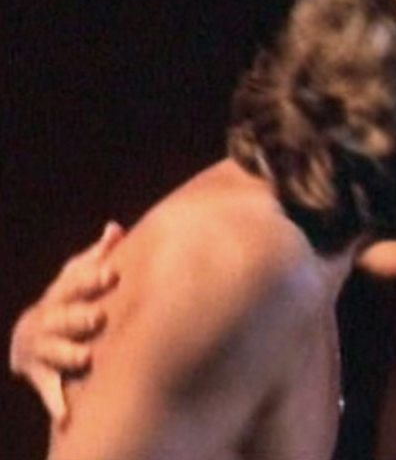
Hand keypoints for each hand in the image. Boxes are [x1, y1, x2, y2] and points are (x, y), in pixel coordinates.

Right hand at [9, 222, 124, 425]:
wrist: (31, 338)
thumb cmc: (70, 301)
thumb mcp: (77, 277)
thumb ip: (98, 256)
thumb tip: (115, 229)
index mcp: (60, 294)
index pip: (75, 282)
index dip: (92, 277)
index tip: (112, 272)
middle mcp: (47, 320)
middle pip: (61, 317)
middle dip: (77, 316)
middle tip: (97, 316)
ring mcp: (43, 349)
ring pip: (55, 353)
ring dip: (68, 354)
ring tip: (85, 356)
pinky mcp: (41, 376)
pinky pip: (50, 390)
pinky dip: (58, 403)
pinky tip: (68, 416)